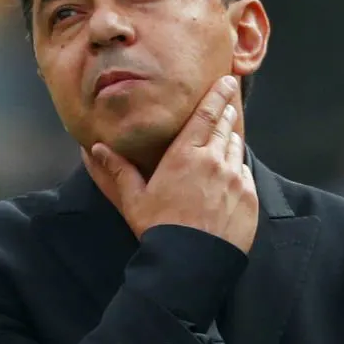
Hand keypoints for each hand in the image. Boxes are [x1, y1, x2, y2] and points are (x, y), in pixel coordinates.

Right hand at [83, 75, 258, 252]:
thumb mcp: (134, 199)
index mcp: (186, 155)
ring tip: (226, 141)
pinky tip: (231, 177)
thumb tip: (95, 149)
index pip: (207, 114)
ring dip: (232, 141)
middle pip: (225, 126)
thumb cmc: (159, 229)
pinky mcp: (249, 198)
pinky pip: (246, 175)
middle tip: (228, 104)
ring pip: (237, 148)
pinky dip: (239, 171)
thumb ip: (118, 170)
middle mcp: (215, 161)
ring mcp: (235, 179)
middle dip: (226, 113)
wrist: (190, 262)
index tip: (227, 81)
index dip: (218, 95)